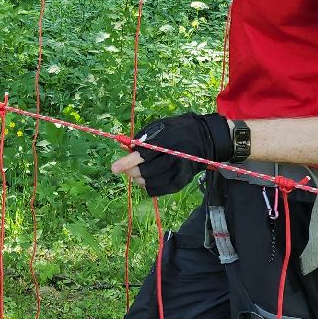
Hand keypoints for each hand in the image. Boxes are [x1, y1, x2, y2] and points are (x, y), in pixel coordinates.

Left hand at [110, 113, 231, 196]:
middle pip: (146, 172)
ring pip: (150, 183)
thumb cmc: (176, 130)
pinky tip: (145, 179)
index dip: (127, 163)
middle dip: (131, 172)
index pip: (143, 156)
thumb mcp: (159, 127)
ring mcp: (179, 172)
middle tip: (125, 169)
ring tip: (136, 172)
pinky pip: (157, 190)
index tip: (114, 168)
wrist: (204, 139)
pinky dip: (147, 186)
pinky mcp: (180, 182)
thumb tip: (125, 150)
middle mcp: (174, 158)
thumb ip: (141, 139)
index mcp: (167, 141)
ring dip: (138, 179)